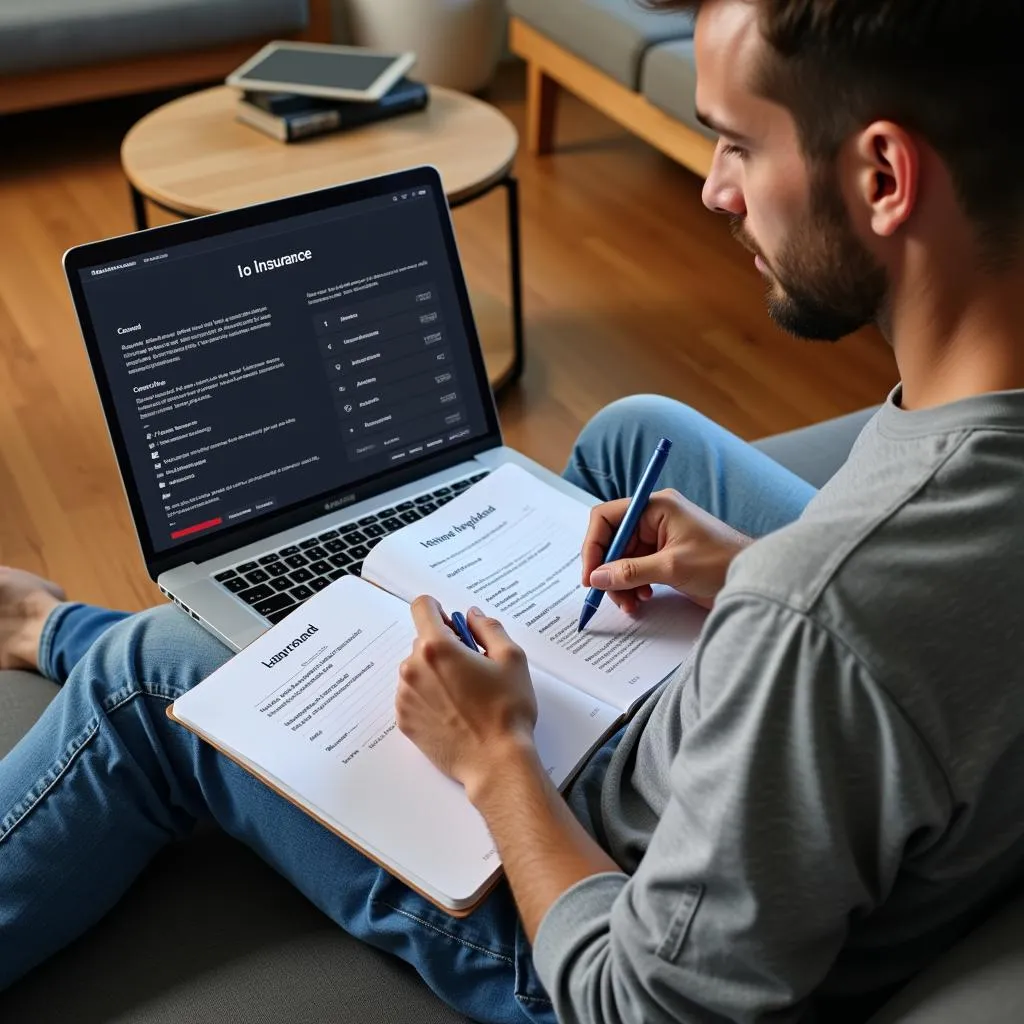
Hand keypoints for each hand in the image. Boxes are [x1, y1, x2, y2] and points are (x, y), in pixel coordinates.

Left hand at [396, 598, 537, 796]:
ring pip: (417, 669)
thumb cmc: (506, 712)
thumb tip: (472, 616)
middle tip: (472, 669)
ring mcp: (405, 696)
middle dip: (445, 648)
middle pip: (422, 641)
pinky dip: (429, 697)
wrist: (495, 762)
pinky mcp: (404, 720)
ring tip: (464, 696)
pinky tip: (453, 712)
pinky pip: (412, 695)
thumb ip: (489, 628)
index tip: (452, 625)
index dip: (438, 610)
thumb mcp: (511, 659)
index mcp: (437, 647)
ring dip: (435, 674)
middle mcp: (413, 668)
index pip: (421, 607)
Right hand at [582, 489, 750, 611]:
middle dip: (608, 570)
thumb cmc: (723, 562)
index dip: (594, 545)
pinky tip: (642, 599)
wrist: (754, 579)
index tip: (591, 574)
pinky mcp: (663, 557)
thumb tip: (597, 577)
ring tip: (630, 603)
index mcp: (656, 507)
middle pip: (612, 541)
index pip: (607, 517)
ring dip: (619, 582)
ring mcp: (659, 538)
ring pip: (621, 559)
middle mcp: (654, 518)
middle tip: (608, 595)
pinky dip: (632, 586)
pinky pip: (635, 569)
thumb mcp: (673, 567)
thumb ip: (632, 571)